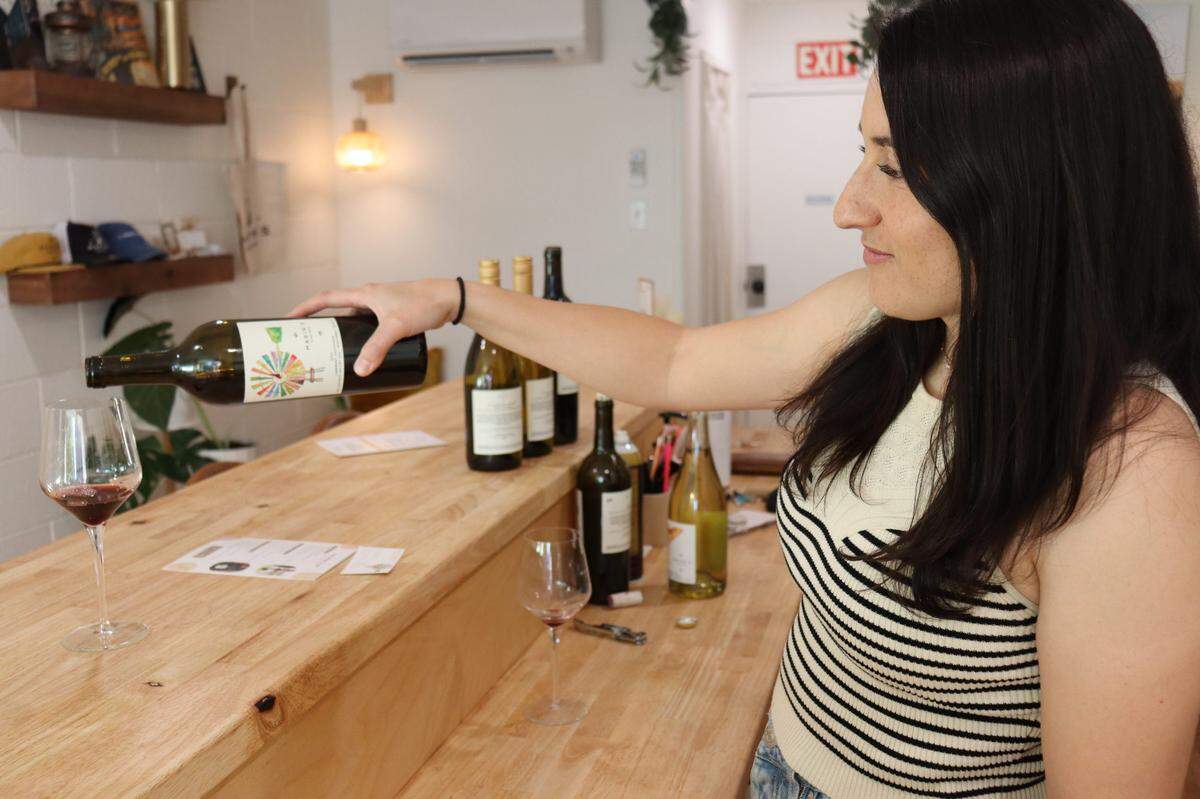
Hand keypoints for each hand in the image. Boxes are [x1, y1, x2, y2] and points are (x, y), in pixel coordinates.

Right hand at [288, 279, 457, 376]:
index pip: (325, 299)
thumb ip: (378, 348)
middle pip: (336, 313)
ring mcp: (380, 307)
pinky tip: (362, 354)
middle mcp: (369, 298)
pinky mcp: (392, 316)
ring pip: (353, 322)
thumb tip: (361, 371)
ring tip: (330, 354)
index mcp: (363, 294)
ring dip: (342, 336)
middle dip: (320, 328)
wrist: (449, 300)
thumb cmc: (424, 305)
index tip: (288, 320)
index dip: (305, 309)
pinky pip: (368, 328)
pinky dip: (361, 340)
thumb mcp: (396, 327)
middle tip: (307, 346)